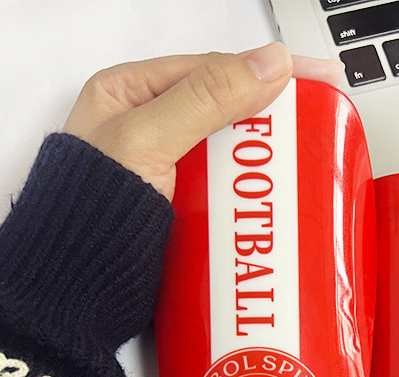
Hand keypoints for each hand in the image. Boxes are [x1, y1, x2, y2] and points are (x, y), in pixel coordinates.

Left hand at [62, 42, 343, 200]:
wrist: (76, 290)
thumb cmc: (88, 213)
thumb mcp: (147, 139)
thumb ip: (205, 98)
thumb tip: (269, 63)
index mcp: (130, 94)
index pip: (213, 69)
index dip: (268, 70)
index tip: (316, 78)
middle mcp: (147, 128)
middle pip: (224, 110)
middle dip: (272, 115)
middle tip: (321, 119)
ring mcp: (163, 171)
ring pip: (227, 153)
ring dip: (265, 157)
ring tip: (307, 159)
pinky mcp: (176, 210)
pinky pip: (223, 191)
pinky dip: (250, 191)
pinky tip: (274, 197)